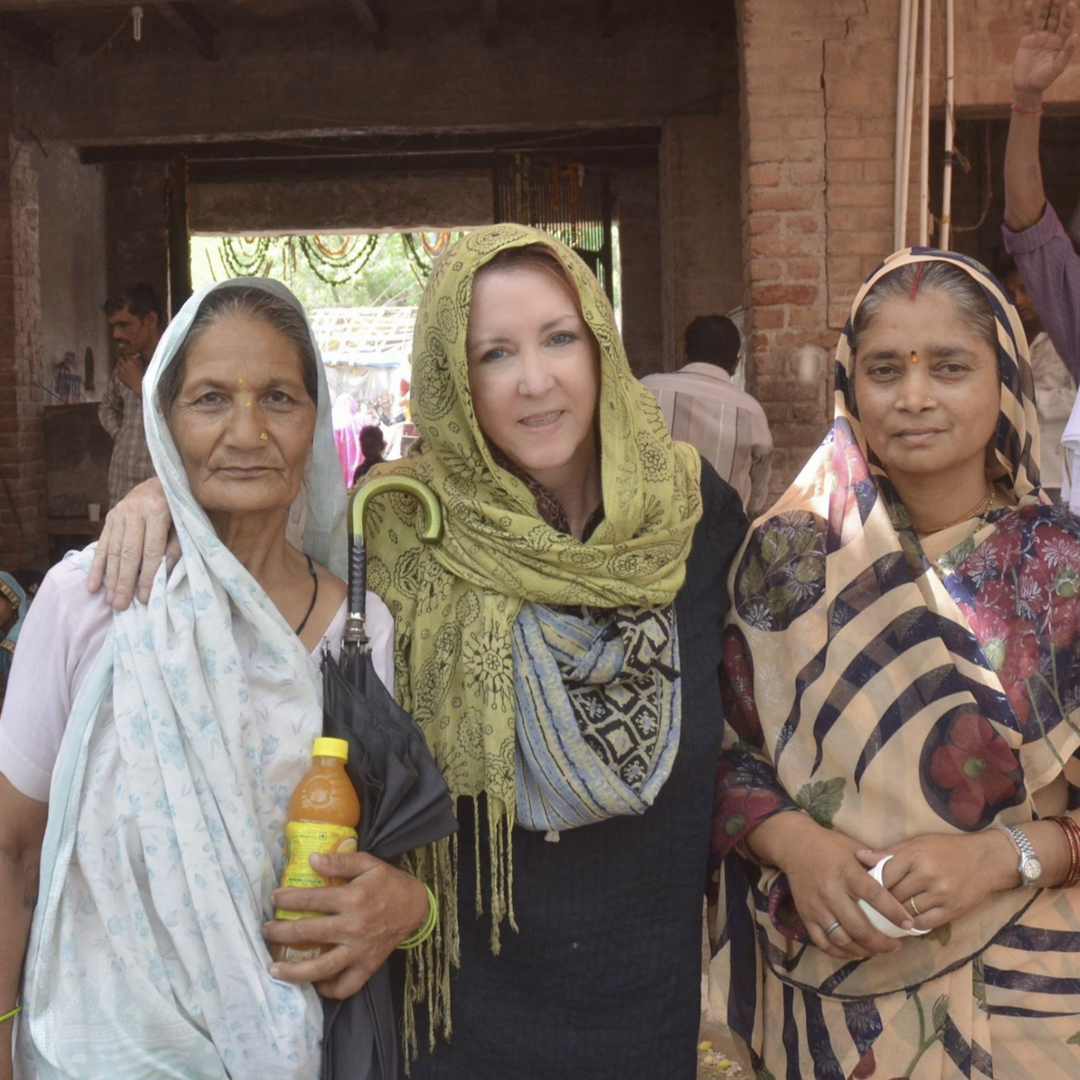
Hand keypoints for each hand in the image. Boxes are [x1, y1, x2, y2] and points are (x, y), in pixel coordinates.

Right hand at [88, 477, 178, 609]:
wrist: (164, 480)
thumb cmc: (180, 508)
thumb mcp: (185, 525)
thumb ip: (176, 548)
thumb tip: (163, 575)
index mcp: (157, 511)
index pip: (151, 550)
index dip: (147, 575)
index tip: (143, 598)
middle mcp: (135, 511)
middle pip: (128, 552)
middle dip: (124, 582)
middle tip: (120, 606)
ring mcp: (119, 513)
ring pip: (113, 550)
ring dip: (110, 578)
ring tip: (109, 600)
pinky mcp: (110, 517)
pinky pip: (102, 544)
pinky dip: (97, 566)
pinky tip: (93, 585)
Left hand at [115, 354, 144, 394]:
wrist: (139, 385)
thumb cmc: (142, 375)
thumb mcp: (141, 365)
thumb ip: (137, 359)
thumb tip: (136, 355)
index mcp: (130, 361)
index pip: (126, 355)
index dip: (128, 357)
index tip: (129, 358)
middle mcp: (124, 365)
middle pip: (120, 359)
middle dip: (122, 359)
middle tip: (125, 361)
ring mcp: (121, 370)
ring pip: (118, 365)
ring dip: (120, 365)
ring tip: (124, 367)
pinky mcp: (119, 376)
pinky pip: (117, 372)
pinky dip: (120, 372)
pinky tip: (123, 373)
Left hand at [262, 851, 430, 998]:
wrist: (415, 907)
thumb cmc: (388, 883)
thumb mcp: (368, 863)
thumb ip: (340, 860)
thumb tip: (312, 859)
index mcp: (353, 898)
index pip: (311, 900)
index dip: (287, 899)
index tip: (273, 899)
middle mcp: (353, 927)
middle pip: (308, 933)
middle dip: (280, 932)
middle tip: (264, 931)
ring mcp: (359, 950)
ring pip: (321, 968)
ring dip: (294, 971)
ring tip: (273, 969)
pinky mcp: (367, 967)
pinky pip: (345, 986)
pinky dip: (328, 989)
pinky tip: (313, 983)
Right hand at [763, 813, 912, 960]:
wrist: (795, 845)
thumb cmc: (831, 846)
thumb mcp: (855, 848)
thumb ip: (876, 865)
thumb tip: (901, 880)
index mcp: (847, 872)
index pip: (874, 896)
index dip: (894, 912)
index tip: (909, 924)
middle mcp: (831, 891)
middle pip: (859, 927)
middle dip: (881, 942)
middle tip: (896, 945)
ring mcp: (816, 906)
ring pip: (842, 939)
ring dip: (864, 950)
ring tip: (878, 951)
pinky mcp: (805, 916)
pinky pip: (824, 943)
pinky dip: (841, 953)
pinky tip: (855, 952)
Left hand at [856, 830, 1016, 930]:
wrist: (987, 859)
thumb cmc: (948, 848)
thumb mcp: (918, 843)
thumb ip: (889, 853)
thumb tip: (858, 856)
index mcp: (916, 855)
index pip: (884, 875)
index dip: (872, 884)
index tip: (864, 890)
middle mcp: (928, 875)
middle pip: (893, 895)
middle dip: (882, 901)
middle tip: (871, 905)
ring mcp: (941, 894)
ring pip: (907, 910)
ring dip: (895, 913)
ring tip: (886, 914)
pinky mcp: (953, 910)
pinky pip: (925, 923)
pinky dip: (912, 923)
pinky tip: (906, 920)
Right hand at [1013, 0, 1077, 105]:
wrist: (1026, 87)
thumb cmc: (1043, 79)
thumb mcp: (1057, 67)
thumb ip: (1066, 52)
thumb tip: (1075, 36)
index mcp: (1061, 42)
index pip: (1066, 25)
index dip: (1069, 15)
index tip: (1071, 4)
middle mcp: (1051, 37)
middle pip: (1055, 17)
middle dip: (1057, 6)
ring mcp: (1039, 37)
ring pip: (1043, 18)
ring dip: (1046, 6)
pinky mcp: (1026, 40)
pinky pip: (1028, 25)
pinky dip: (1029, 15)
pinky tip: (1029, 4)